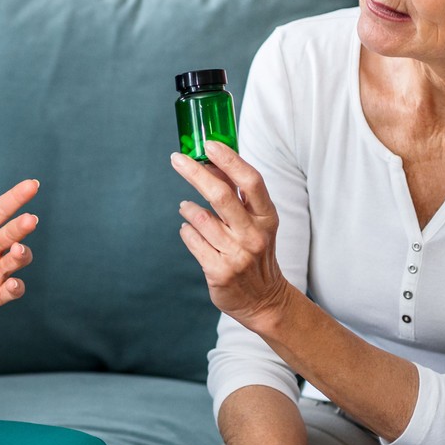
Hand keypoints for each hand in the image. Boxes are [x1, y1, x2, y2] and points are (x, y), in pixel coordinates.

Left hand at [0, 178, 39, 331]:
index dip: (14, 198)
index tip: (32, 185)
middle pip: (11, 233)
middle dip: (22, 226)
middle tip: (29, 220)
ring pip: (17, 258)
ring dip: (21, 254)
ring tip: (16, 251)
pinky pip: (13, 290)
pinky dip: (16, 287)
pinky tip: (12, 285)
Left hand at [171, 143, 291, 329]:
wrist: (264, 300)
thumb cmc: (256, 253)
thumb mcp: (256, 224)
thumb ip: (237, 195)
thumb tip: (210, 161)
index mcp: (266, 218)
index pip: (251, 181)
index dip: (230, 160)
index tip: (209, 144)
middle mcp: (254, 235)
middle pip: (221, 195)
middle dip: (195, 173)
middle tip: (177, 159)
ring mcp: (237, 255)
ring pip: (201, 218)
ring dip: (188, 208)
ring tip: (186, 207)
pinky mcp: (218, 272)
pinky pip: (192, 240)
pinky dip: (187, 230)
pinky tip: (190, 230)